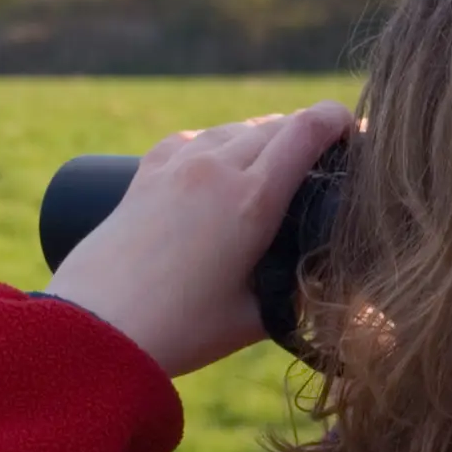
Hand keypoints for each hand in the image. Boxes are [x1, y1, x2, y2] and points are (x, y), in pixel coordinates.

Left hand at [44, 101, 354, 375]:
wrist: (94, 326)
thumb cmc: (178, 331)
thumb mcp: (254, 318)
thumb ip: (294, 297)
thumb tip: (323, 288)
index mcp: (252, 199)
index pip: (309, 130)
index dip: (342, 121)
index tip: (357, 134)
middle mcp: (216, 168)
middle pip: (276, 125)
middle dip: (307, 134)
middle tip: (324, 161)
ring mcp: (177, 165)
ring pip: (236, 129)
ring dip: (263, 138)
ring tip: (276, 165)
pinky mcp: (146, 173)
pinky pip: (196, 140)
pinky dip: (220, 144)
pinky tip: (222, 163)